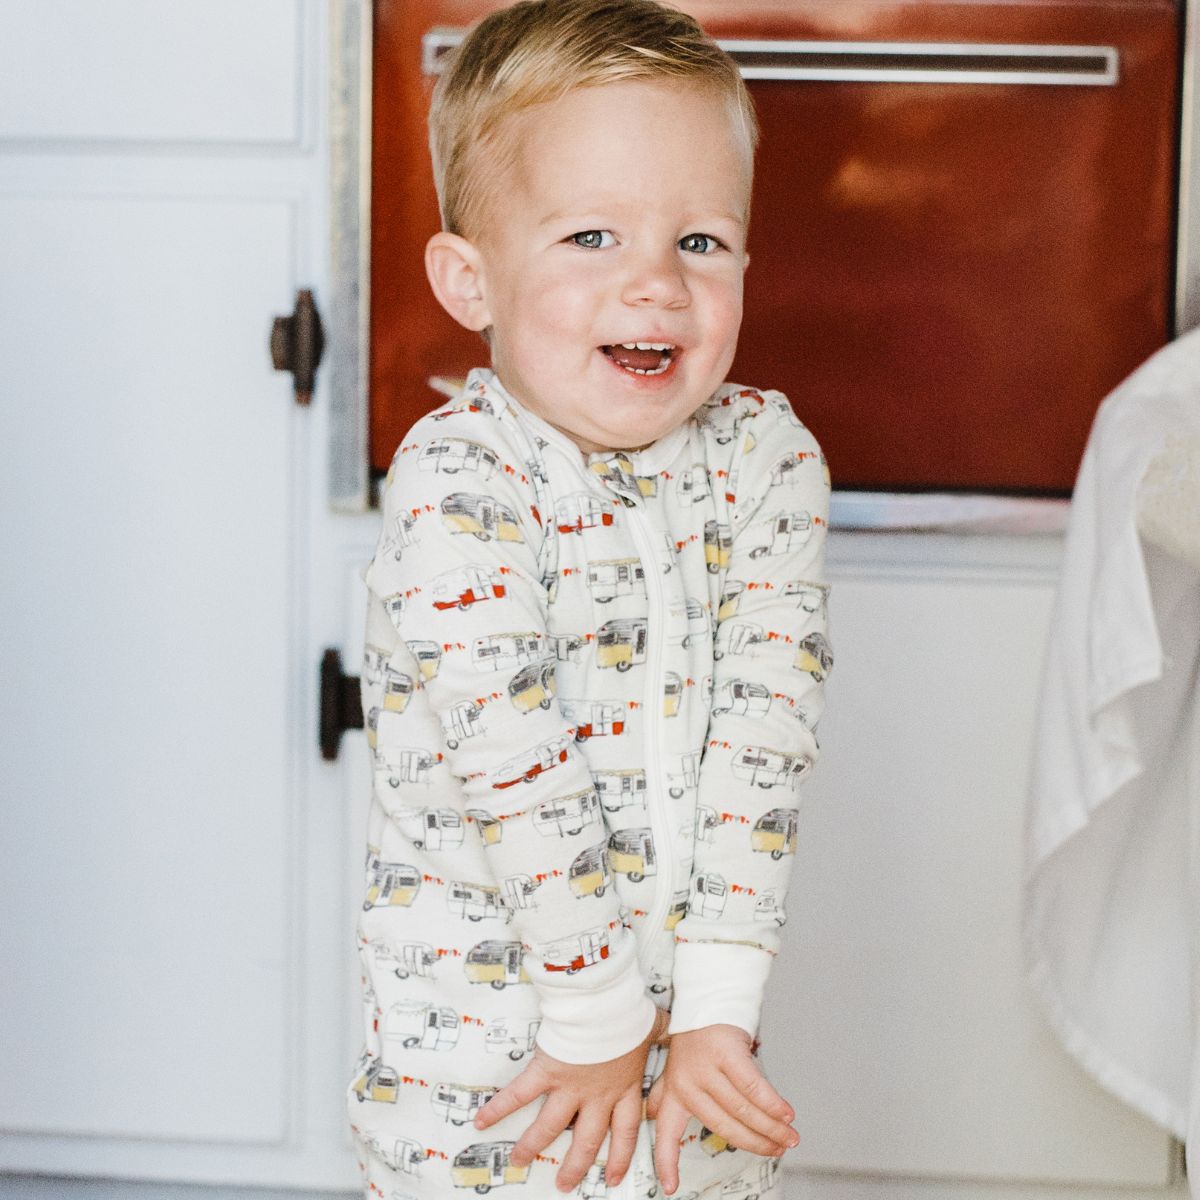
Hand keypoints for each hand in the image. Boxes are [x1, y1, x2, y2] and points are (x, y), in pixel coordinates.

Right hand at [473, 1007, 668, 1192]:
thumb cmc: (628, 1012)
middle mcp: (596, 1095)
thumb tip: (673, 1028)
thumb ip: (661, 1032)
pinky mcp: (546, 1071)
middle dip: (575, 1166)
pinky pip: (519, 1094)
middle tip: (565, 1184)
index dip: (620, 1157)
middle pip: (586, 1141)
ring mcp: (569, 1087)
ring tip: (519, 1161)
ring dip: (533, 1146)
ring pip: (550, 1127)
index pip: (625, 1132)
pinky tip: (482, 1121)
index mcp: (624, 1087)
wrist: (604, 1003)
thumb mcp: (654, 1026)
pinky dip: (499, 1108)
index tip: (613, 1177)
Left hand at [646, 1023, 797, 1195]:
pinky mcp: (726, 1052)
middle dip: (756, 1143)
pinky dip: (772, 1103)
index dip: (667, 1163)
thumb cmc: (694, 1038)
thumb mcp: (674, 1068)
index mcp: (674, 1093)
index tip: (670, 1188)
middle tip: (777, 1150)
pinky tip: (786, 1114)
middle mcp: (687, 1083)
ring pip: (743, 1109)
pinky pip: (753, 1085)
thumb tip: (656, 1119)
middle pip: (725, 1125)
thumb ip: (668, 1095)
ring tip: (789, 1137)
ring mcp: (706, 1068)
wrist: (706, 997)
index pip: (667, 1134)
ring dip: (771, 1127)